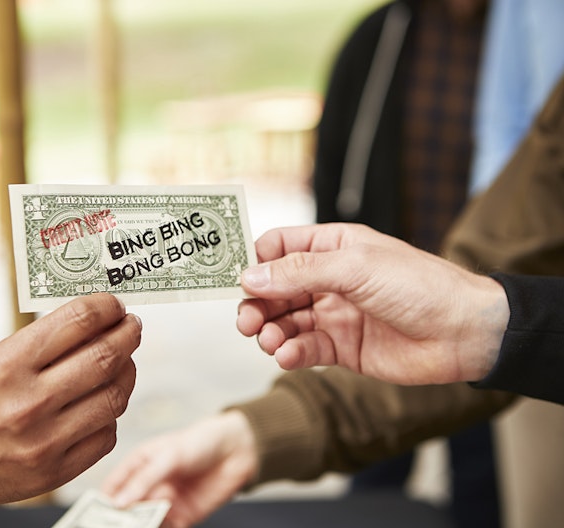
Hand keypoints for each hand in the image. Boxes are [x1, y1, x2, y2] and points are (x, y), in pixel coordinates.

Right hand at [102, 411, 257, 527]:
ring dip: (138, 527)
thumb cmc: (199, 443)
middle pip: (126, 510)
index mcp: (138, 466)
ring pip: (144, 523)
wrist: (237, 451)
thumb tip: (119, 502)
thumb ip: (145, 479)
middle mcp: (148, 487)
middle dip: (119, 521)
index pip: (112, 487)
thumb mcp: (169, 455)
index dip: (101, 502)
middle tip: (112, 527)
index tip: (92, 516)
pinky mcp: (182, 519)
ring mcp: (164, 504)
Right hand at [237, 223, 508, 384]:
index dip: (255, 262)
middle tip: (247, 321)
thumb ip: (299, 272)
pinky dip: (290, 353)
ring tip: (270, 341)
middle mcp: (329, 280)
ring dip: (271, 331)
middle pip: (274, 289)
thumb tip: (250, 276)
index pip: (279, 248)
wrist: (464, 333)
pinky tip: (288, 355)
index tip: (238, 279)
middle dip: (257, 304)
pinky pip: (304, 349)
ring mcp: (334, 315)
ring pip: (285, 322)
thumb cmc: (419, 286)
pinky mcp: (342, 348)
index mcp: (332, 248)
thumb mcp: (355, 267)